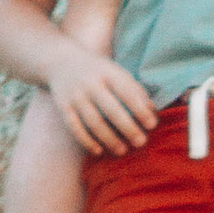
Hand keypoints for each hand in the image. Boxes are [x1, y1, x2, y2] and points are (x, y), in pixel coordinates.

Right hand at [46, 37, 156, 156]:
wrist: (61, 61)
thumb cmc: (98, 71)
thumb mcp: (116, 72)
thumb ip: (134, 89)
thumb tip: (152, 111)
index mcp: (108, 72)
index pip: (127, 92)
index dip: (140, 109)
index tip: (152, 125)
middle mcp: (90, 83)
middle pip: (111, 109)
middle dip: (127, 128)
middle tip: (141, 143)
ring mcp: (75, 95)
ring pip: (93, 121)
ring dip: (109, 138)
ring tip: (122, 151)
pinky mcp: (63, 106)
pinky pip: (75, 127)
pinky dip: (86, 141)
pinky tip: (99, 151)